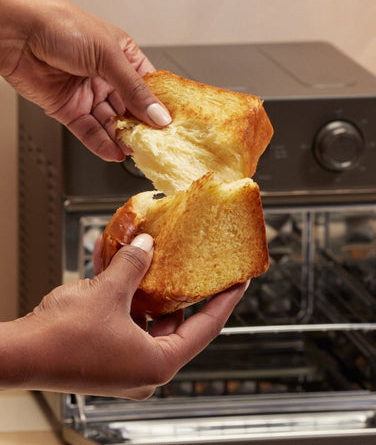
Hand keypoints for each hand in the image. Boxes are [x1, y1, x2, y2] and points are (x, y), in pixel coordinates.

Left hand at [1, 0, 170, 160]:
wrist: (14, 34)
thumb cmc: (58, 25)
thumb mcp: (107, 55)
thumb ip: (134, 89)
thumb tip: (158, 115)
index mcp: (121, 56)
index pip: (147, 87)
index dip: (159, 107)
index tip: (170, 125)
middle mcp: (106, 76)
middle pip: (130, 109)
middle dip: (141, 127)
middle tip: (153, 143)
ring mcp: (88, 94)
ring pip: (111, 123)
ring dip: (121, 139)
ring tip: (134, 151)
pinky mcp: (70, 110)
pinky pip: (90, 132)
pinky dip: (101, 144)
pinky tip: (114, 152)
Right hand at [1, 234, 246, 398]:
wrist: (18, 355)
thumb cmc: (62, 339)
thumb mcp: (108, 292)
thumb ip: (133, 265)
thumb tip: (146, 244)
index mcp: (157, 362)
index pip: (206, 328)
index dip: (225, 301)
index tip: (240, 283)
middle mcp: (144, 367)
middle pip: (175, 321)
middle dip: (178, 289)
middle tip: (191, 265)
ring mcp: (124, 362)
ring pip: (146, 317)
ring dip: (144, 287)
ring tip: (150, 258)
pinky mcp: (106, 354)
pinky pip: (124, 319)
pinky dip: (123, 295)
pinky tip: (117, 264)